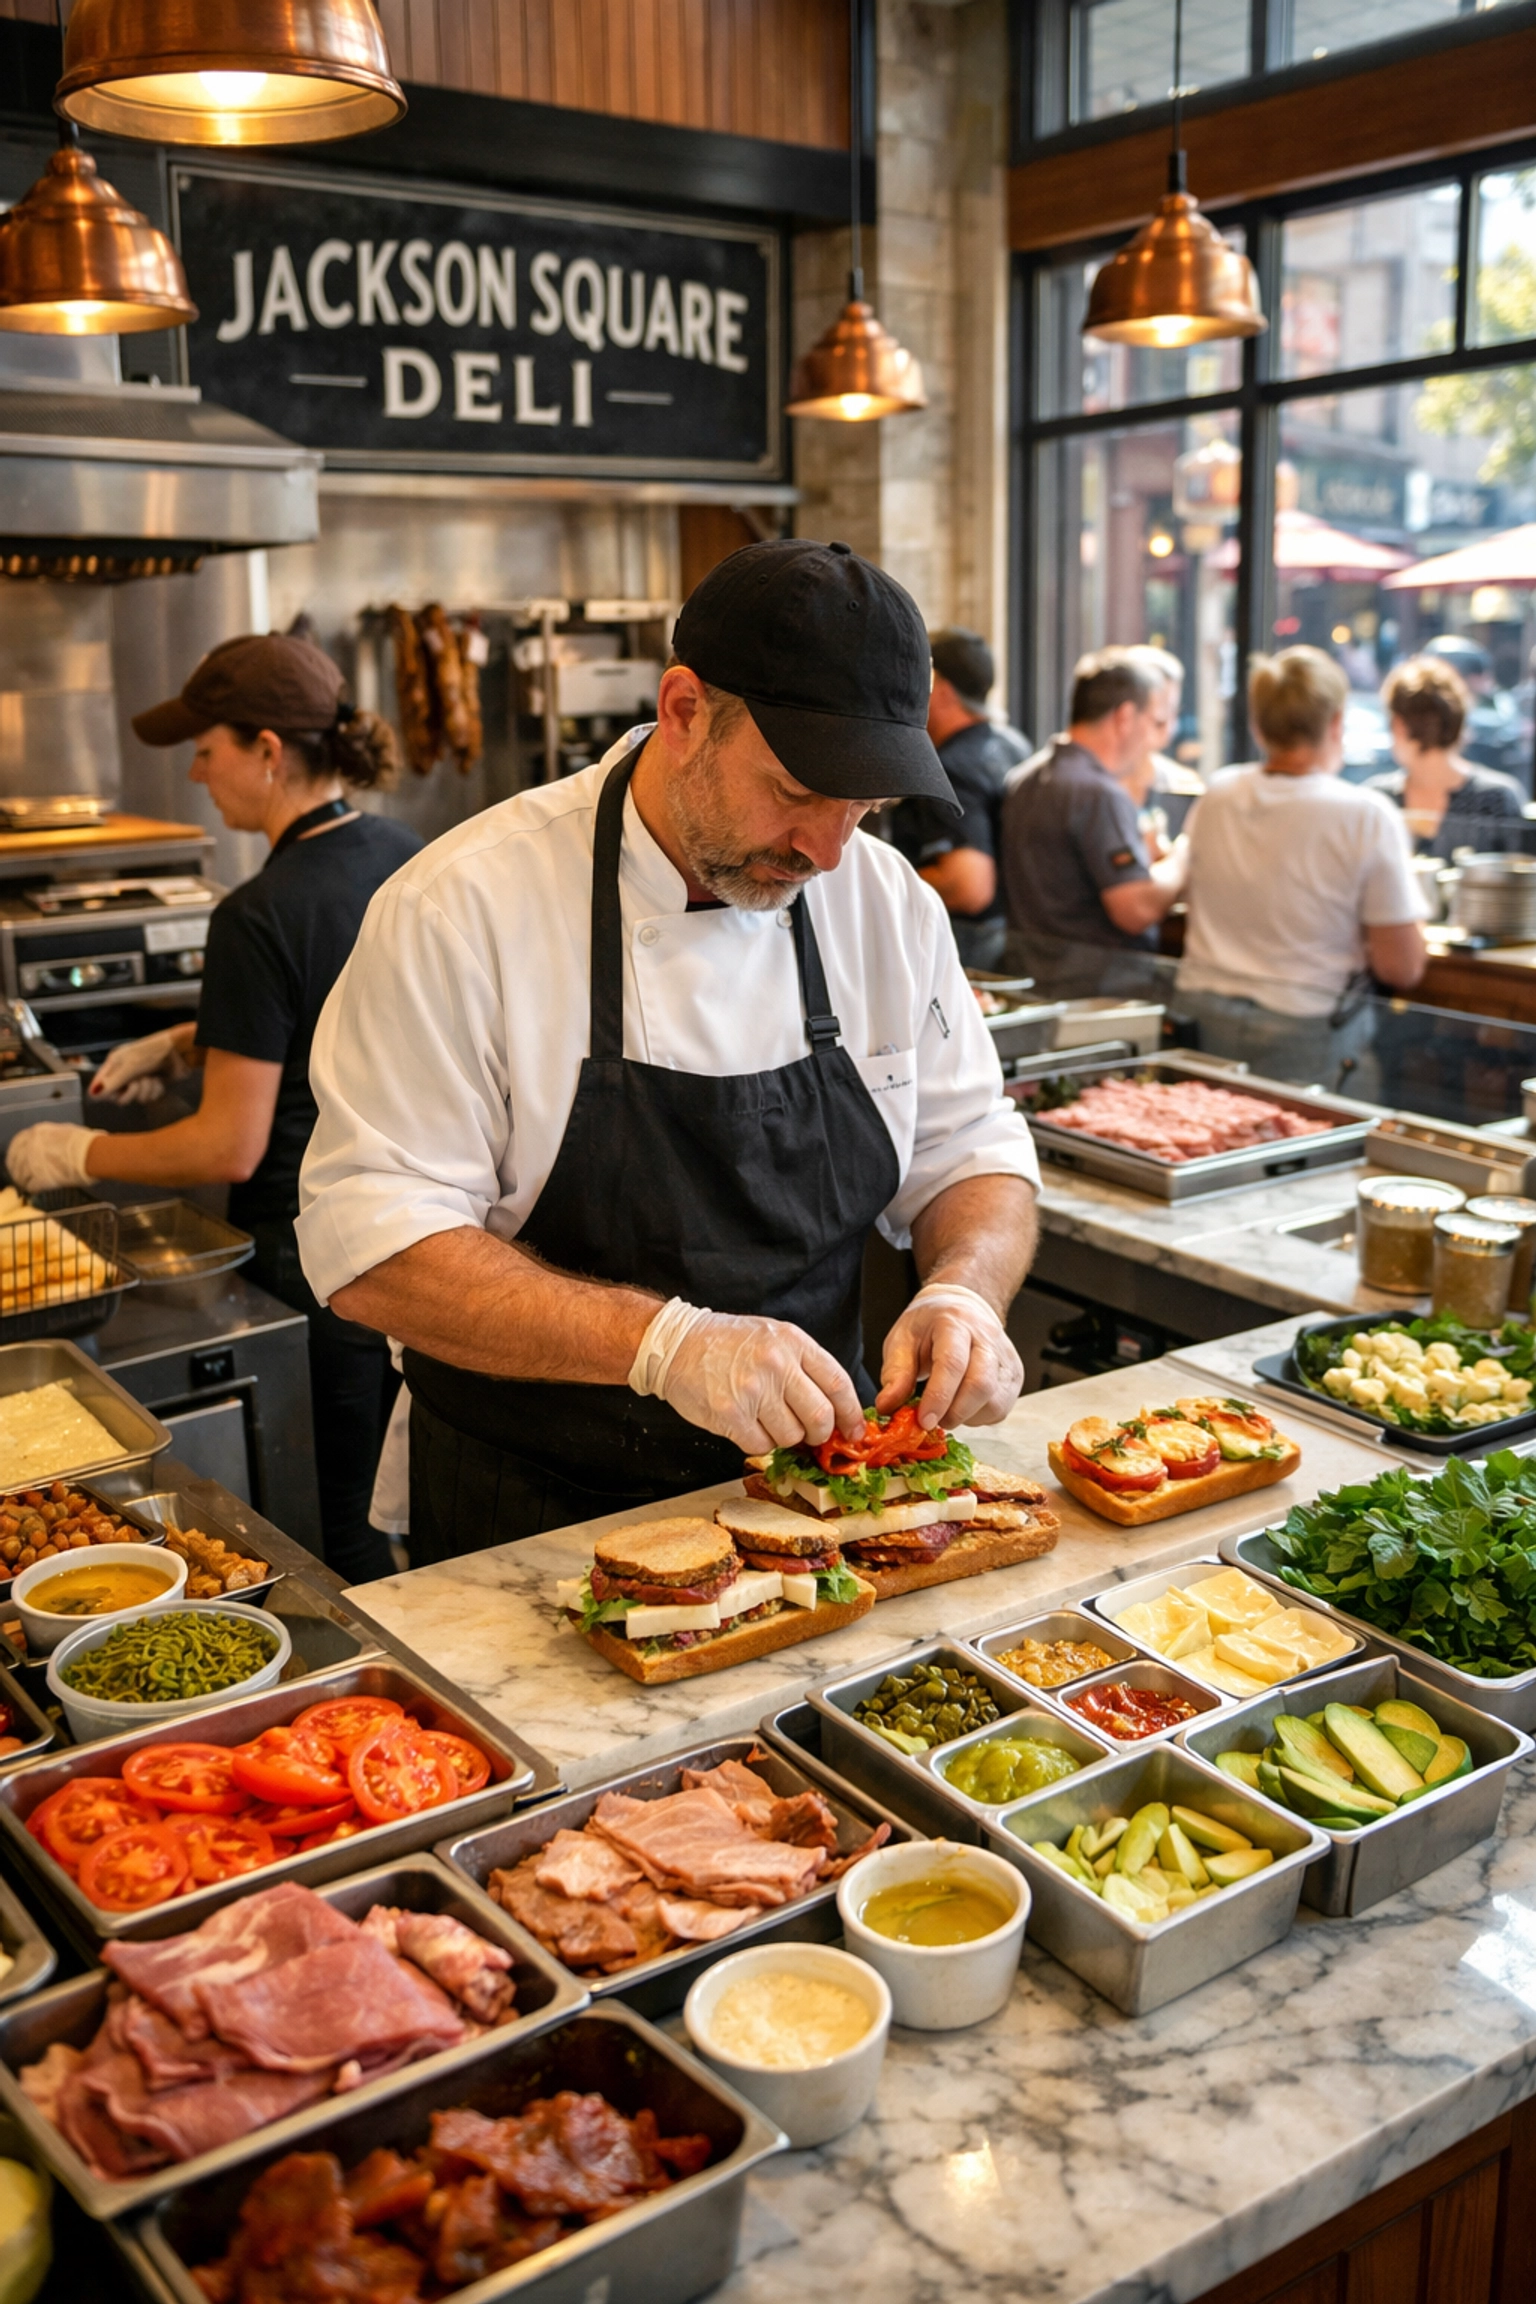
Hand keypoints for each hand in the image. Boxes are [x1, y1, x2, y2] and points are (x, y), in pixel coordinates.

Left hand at [6, 1123, 102, 1193]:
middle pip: (15, 1160)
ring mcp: (33, 1162)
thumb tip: (56, 1141)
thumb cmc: (85, 1142)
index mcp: (37, 1133)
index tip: (18, 1159)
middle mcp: (30, 1146)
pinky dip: (34, 1189)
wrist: (92, 1154)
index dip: (17, 1153)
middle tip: (21, 1175)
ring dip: (24, 1180)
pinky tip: (38, 1190)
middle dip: (17, 1169)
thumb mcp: (66, 1132)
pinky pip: (31, 1186)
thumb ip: (54, 1137)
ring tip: (28, 1185)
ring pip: (20, 1175)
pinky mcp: (39, 1178)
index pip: (17, 1143)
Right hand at [89, 1028, 188, 1105]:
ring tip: (152, 1078)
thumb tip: (93, 1095)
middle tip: (138, 1081)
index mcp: (114, 1063)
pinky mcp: (152, 1086)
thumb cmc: (154, 1053)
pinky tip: (160, 1081)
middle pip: (118, 1096)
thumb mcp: (130, 1066)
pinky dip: (155, 1091)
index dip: (107, 1092)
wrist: (181, 1052)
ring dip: (146, 1090)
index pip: (100, 1085)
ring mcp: (138, 1079)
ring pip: (135, 1098)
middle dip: (131, 1091)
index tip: (118, 1090)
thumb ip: (112, 1082)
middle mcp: (124, 1072)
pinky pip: (148, 1098)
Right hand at [629, 1299, 864, 1455]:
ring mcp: (753, 1390)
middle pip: (820, 1417)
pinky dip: (758, 1442)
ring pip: (791, 1436)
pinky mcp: (730, 1414)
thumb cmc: (727, 1342)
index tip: (854, 1431)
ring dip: (784, 1438)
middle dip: (820, 1434)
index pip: (838, 1384)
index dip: (851, 1415)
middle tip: (811, 1434)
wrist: (677, 1344)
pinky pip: (761, 1445)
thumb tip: (835, 1409)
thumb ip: (805, 1367)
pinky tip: (747, 1425)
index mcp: (794, 1343)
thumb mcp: (774, 1337)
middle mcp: (777, 1365)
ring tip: (767, 1420)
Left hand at [878, 1282, 1021, 1430]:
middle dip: (954, 1413)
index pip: (952, 1363)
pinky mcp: (1014, 1374)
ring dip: (966, 1417)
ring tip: (946, 1409)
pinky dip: (979, 1416)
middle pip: (980, 1385)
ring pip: (995, 1401)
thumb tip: (886, 1406)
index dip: (938, 1397)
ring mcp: (1006, 1357)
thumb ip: (895, 1374)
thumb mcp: (902, 1340)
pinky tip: (963, 1406)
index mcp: (955, 1323)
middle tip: (931, 1420)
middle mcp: (987, 1337)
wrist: (962, 1307)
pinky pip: (1001, 1408)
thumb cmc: (929, 1325)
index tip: (924, 1420)